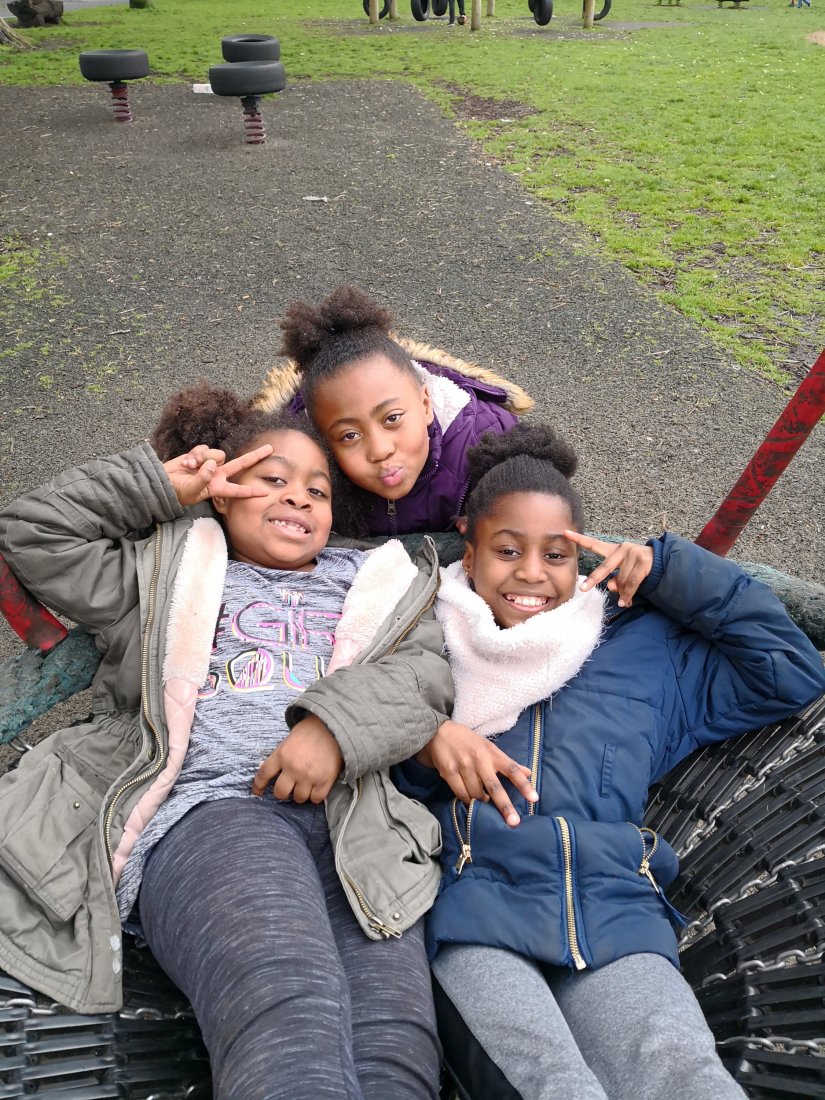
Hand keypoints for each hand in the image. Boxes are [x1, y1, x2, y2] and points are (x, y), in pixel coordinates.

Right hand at [163, 443, 273, 507]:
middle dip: (255, 456)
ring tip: (189, 467)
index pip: (237, 490)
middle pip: (240, 464)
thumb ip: (203, 478)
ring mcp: (210, 465)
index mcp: (217, 488)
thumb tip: (212, 464)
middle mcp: (217, 475)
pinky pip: (205, 449)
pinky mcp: (201, 456)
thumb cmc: (177, 492)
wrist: (163, 481)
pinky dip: (195, 454)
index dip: (251, 491)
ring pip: (217, 454)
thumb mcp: (191, 490)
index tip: (265, 492)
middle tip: (270, 448)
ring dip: (203, 458)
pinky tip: (186, 462)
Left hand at [252, 715, 343, 803]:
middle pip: (280, 792)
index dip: (258, 786)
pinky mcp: (325, 781)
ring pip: (299, 798)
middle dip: (283, 793)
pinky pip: (316, 799)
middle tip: (288, 788)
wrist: (335, 727)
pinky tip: (316, 788)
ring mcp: (309, 776)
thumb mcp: (289, 740)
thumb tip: (267, 770)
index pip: (264, 774)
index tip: (257, 792)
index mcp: (282, 754)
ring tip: (305, 786)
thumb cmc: (311, 731)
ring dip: (300, 794)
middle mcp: (293, 767)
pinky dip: (315, 796)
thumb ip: (280, 756)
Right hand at [418, 720, 537, 826]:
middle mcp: (479, 759)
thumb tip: (529, 773)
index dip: (524, 784)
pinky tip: (470, 801)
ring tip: (484, 802)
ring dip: (482, 802)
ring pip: (476, 794)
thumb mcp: (489, 747)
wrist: (439, 733)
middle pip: (495, 786)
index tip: (534, 798)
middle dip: (505, 805)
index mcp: (492, 753)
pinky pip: (461, 793)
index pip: (512, 769)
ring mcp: (463, 766)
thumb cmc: (469, 742)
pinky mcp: (449, 772)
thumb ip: (508, 762)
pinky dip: (467, 800)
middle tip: (514, 822)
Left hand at [566, 531, 653, 607]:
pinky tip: (625, 602)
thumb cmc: (640, 569)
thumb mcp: (625, 574)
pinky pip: (632, 583)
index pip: (594, 544)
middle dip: (594, 579)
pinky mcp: (644, 561)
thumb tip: (610, 586)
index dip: (579, 539)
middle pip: (605, 567)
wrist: (665, 563)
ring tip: (623, 601)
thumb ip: (615, 580)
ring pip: (621, 580)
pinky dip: (628, 595)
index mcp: (614, 550)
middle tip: (583, 589)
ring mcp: (633, 553)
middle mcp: (622, 549)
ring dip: (622, 593)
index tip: (564, 532)